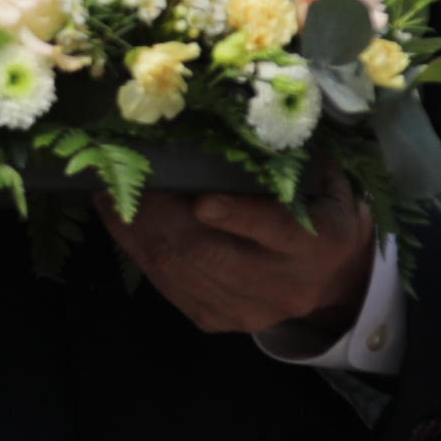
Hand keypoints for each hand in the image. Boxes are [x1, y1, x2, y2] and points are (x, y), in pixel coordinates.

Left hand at [103, 183, 374, 346]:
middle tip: (124, 177)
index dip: (236, 217)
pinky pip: (167, 286)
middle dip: (160, 216)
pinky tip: (119, 224)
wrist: (333, 281)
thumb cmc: (321, 212)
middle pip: (211, 255)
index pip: (275, 231)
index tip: (201, 200)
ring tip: (107, 196)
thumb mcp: (325, 183)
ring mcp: (247, 310)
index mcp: (318, 243)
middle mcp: (283, 285)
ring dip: (138, 232)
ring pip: (181, 272)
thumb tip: (234, 119)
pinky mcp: (217, 320)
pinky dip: (138, 251)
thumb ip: (291, 160)